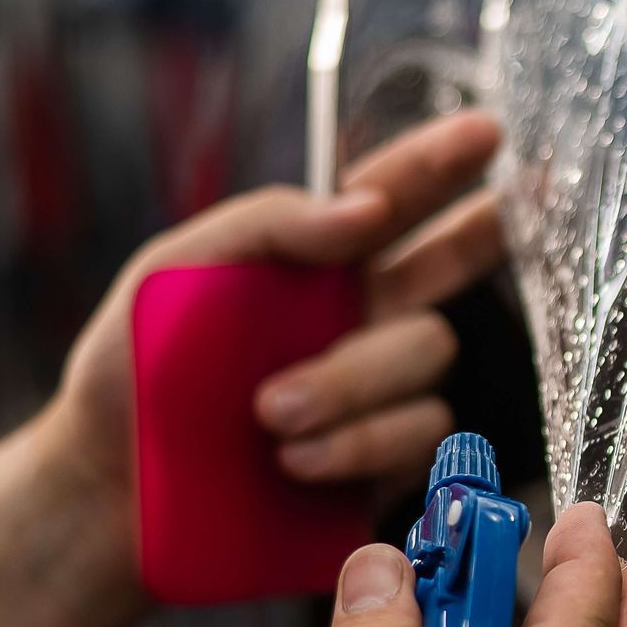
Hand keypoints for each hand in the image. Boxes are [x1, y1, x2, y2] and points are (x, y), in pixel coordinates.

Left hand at [48, 111, 504, 592]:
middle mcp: (362, 316)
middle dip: (486, 228)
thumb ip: (266, 223)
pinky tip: (298, 460)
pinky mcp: (387, 462)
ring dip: (351, 378)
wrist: (110, 496)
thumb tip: (365, 210)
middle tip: (516, 202)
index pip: (389, 194)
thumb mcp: (172, 272)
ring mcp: (380, 390)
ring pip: (427, 349)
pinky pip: (417, 432)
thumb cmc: (133, 377)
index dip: (441, 161)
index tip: (487, 131)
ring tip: (271, 413)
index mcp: (313, 261)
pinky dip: (358, 442)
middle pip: (451, 258)